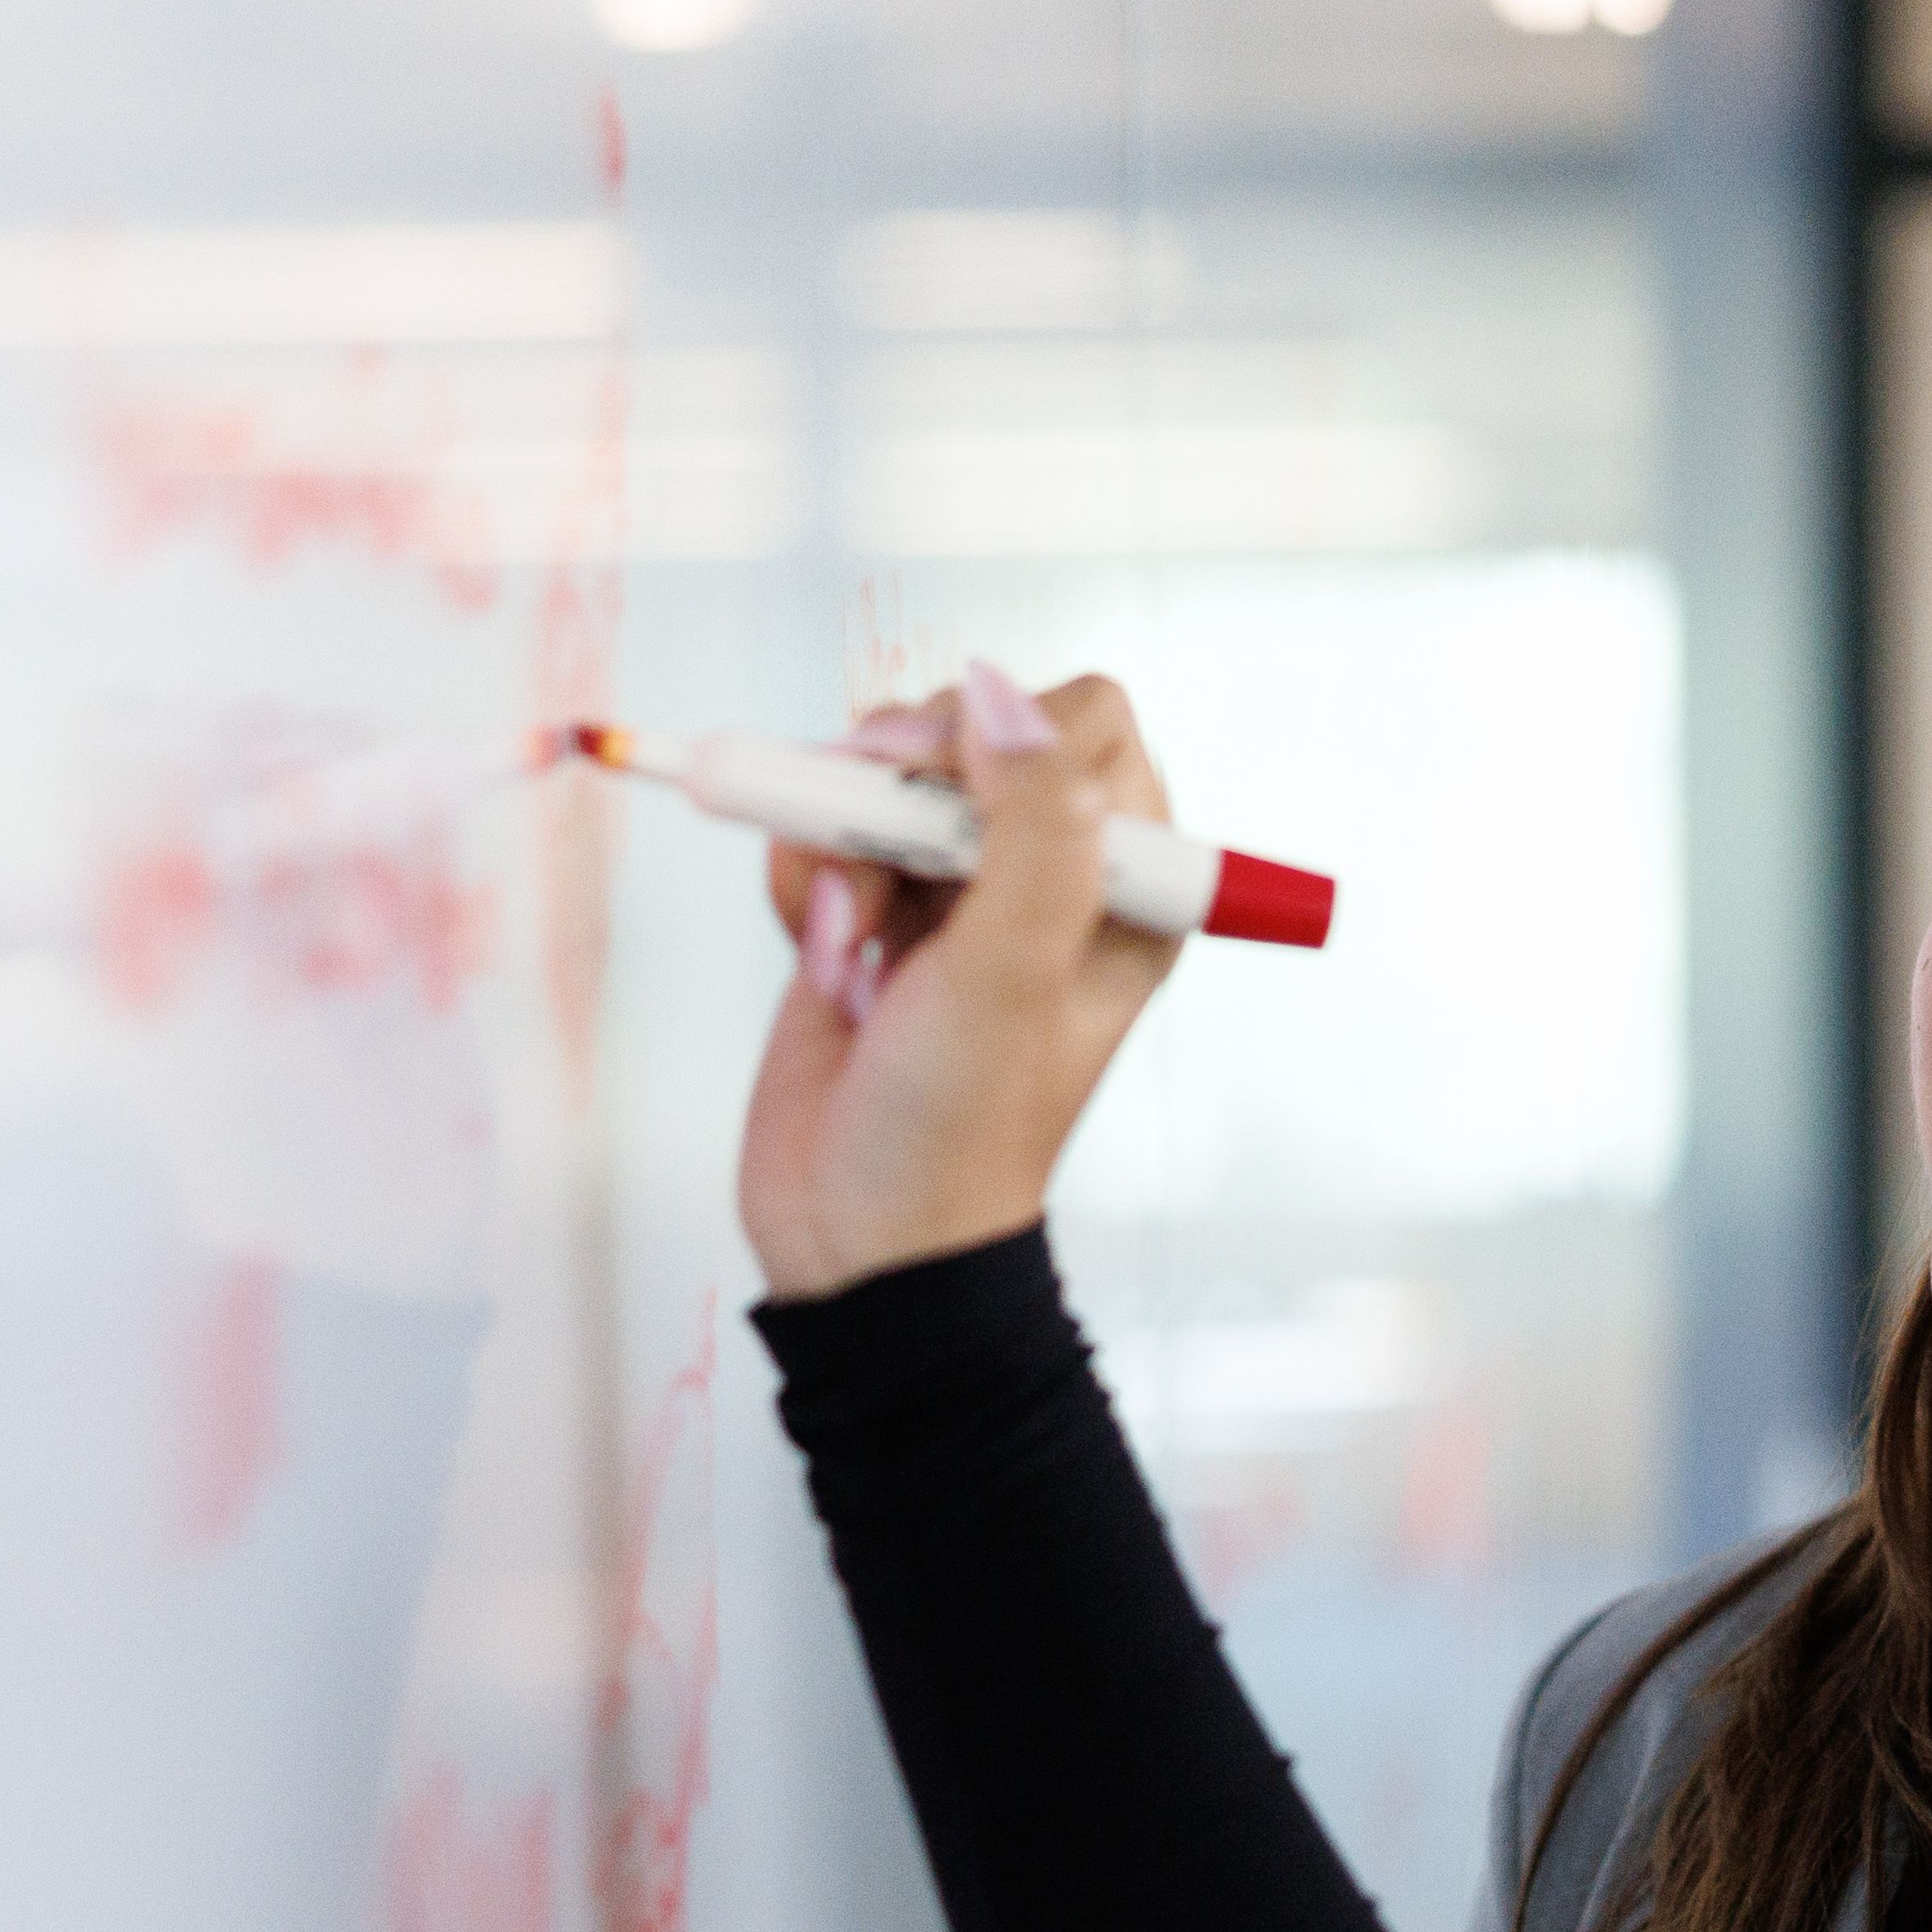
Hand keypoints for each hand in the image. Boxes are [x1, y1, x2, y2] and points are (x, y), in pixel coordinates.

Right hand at [730, 657, 1186, 1292]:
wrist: (858, 1237)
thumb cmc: (955, 1130)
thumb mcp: (1013, 972)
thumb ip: (1032, 829)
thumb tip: (1001, 694)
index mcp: (1128, 886)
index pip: (1084, 726)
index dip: (1005, 738)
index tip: (946, 802)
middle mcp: (1050, 877)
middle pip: (973, 731)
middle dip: (904, 788)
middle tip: (879, 869)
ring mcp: (956, 892)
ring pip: (885, 776)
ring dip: (842, 841)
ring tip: (850, 946)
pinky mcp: (873, 909)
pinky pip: (825, 827)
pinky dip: (803, 873)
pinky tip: (819, 957)